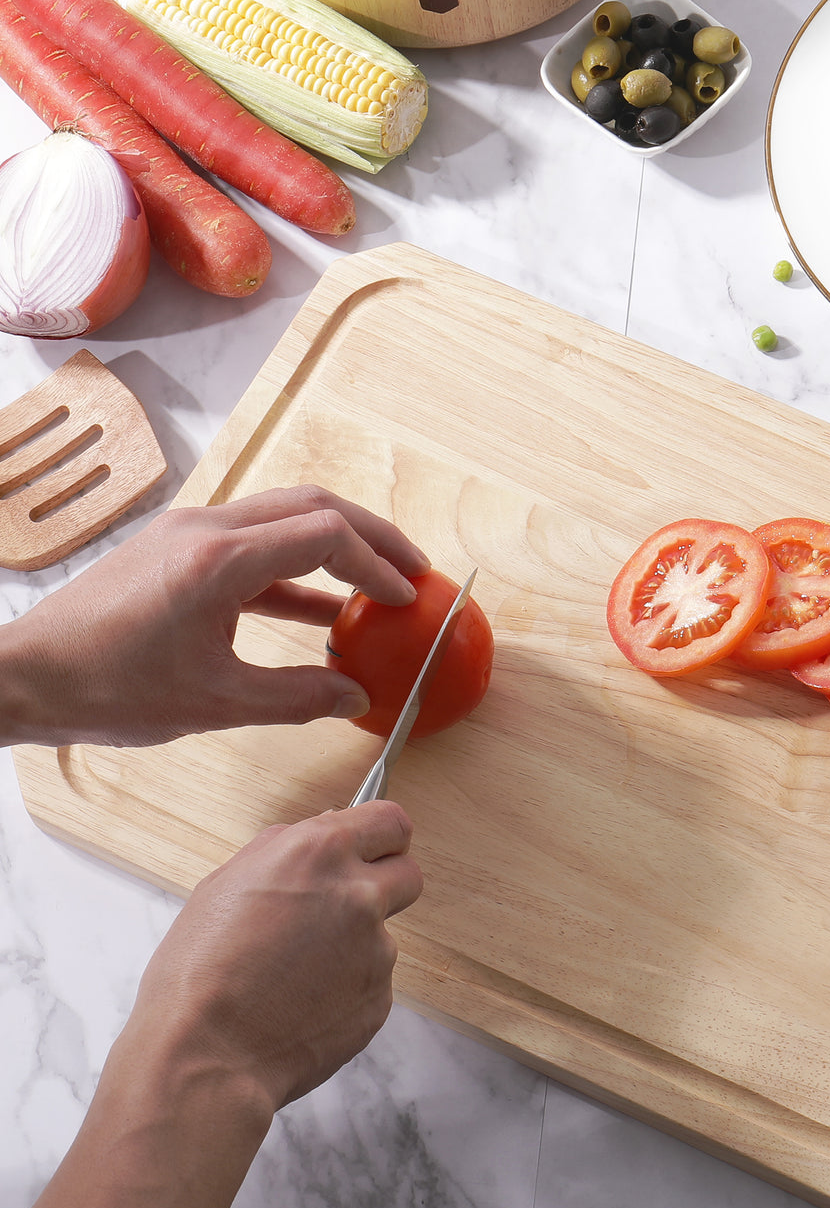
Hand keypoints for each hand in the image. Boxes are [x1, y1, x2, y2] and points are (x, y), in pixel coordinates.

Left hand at [1, 485, 429, 747]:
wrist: (23, 676)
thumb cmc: (106, 687)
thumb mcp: (214, 703)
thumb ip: (296, 697)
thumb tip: (355, 696)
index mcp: (218, 558)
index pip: (324, 535)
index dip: (374, 564)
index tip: (404, 598)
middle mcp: (206, 527)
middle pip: (313, 505)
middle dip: (372, 534)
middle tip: (413, 569)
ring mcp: (189, 531)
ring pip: (285, 516)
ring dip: (337, 544)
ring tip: (378, 582)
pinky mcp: (178, 549)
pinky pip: (254, 542)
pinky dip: (296, 566)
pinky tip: (322, 609)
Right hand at [125, 799, 423, 1108]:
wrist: (203, 1055)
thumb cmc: (199, 972)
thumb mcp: (225, 883)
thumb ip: (283, 850)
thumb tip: (314, 839)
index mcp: (320, 852)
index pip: (390, 821)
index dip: (383, 837)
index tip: (375, 849)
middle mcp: (359, 893)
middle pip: (408, 874)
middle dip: (385, 885)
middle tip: (343, 909)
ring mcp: (377, 948)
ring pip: (383, 934)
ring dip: (354, 946)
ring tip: (294, 974)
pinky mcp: (381, 997)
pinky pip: (372, 981)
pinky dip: (347, 989)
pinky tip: (301, 1004)